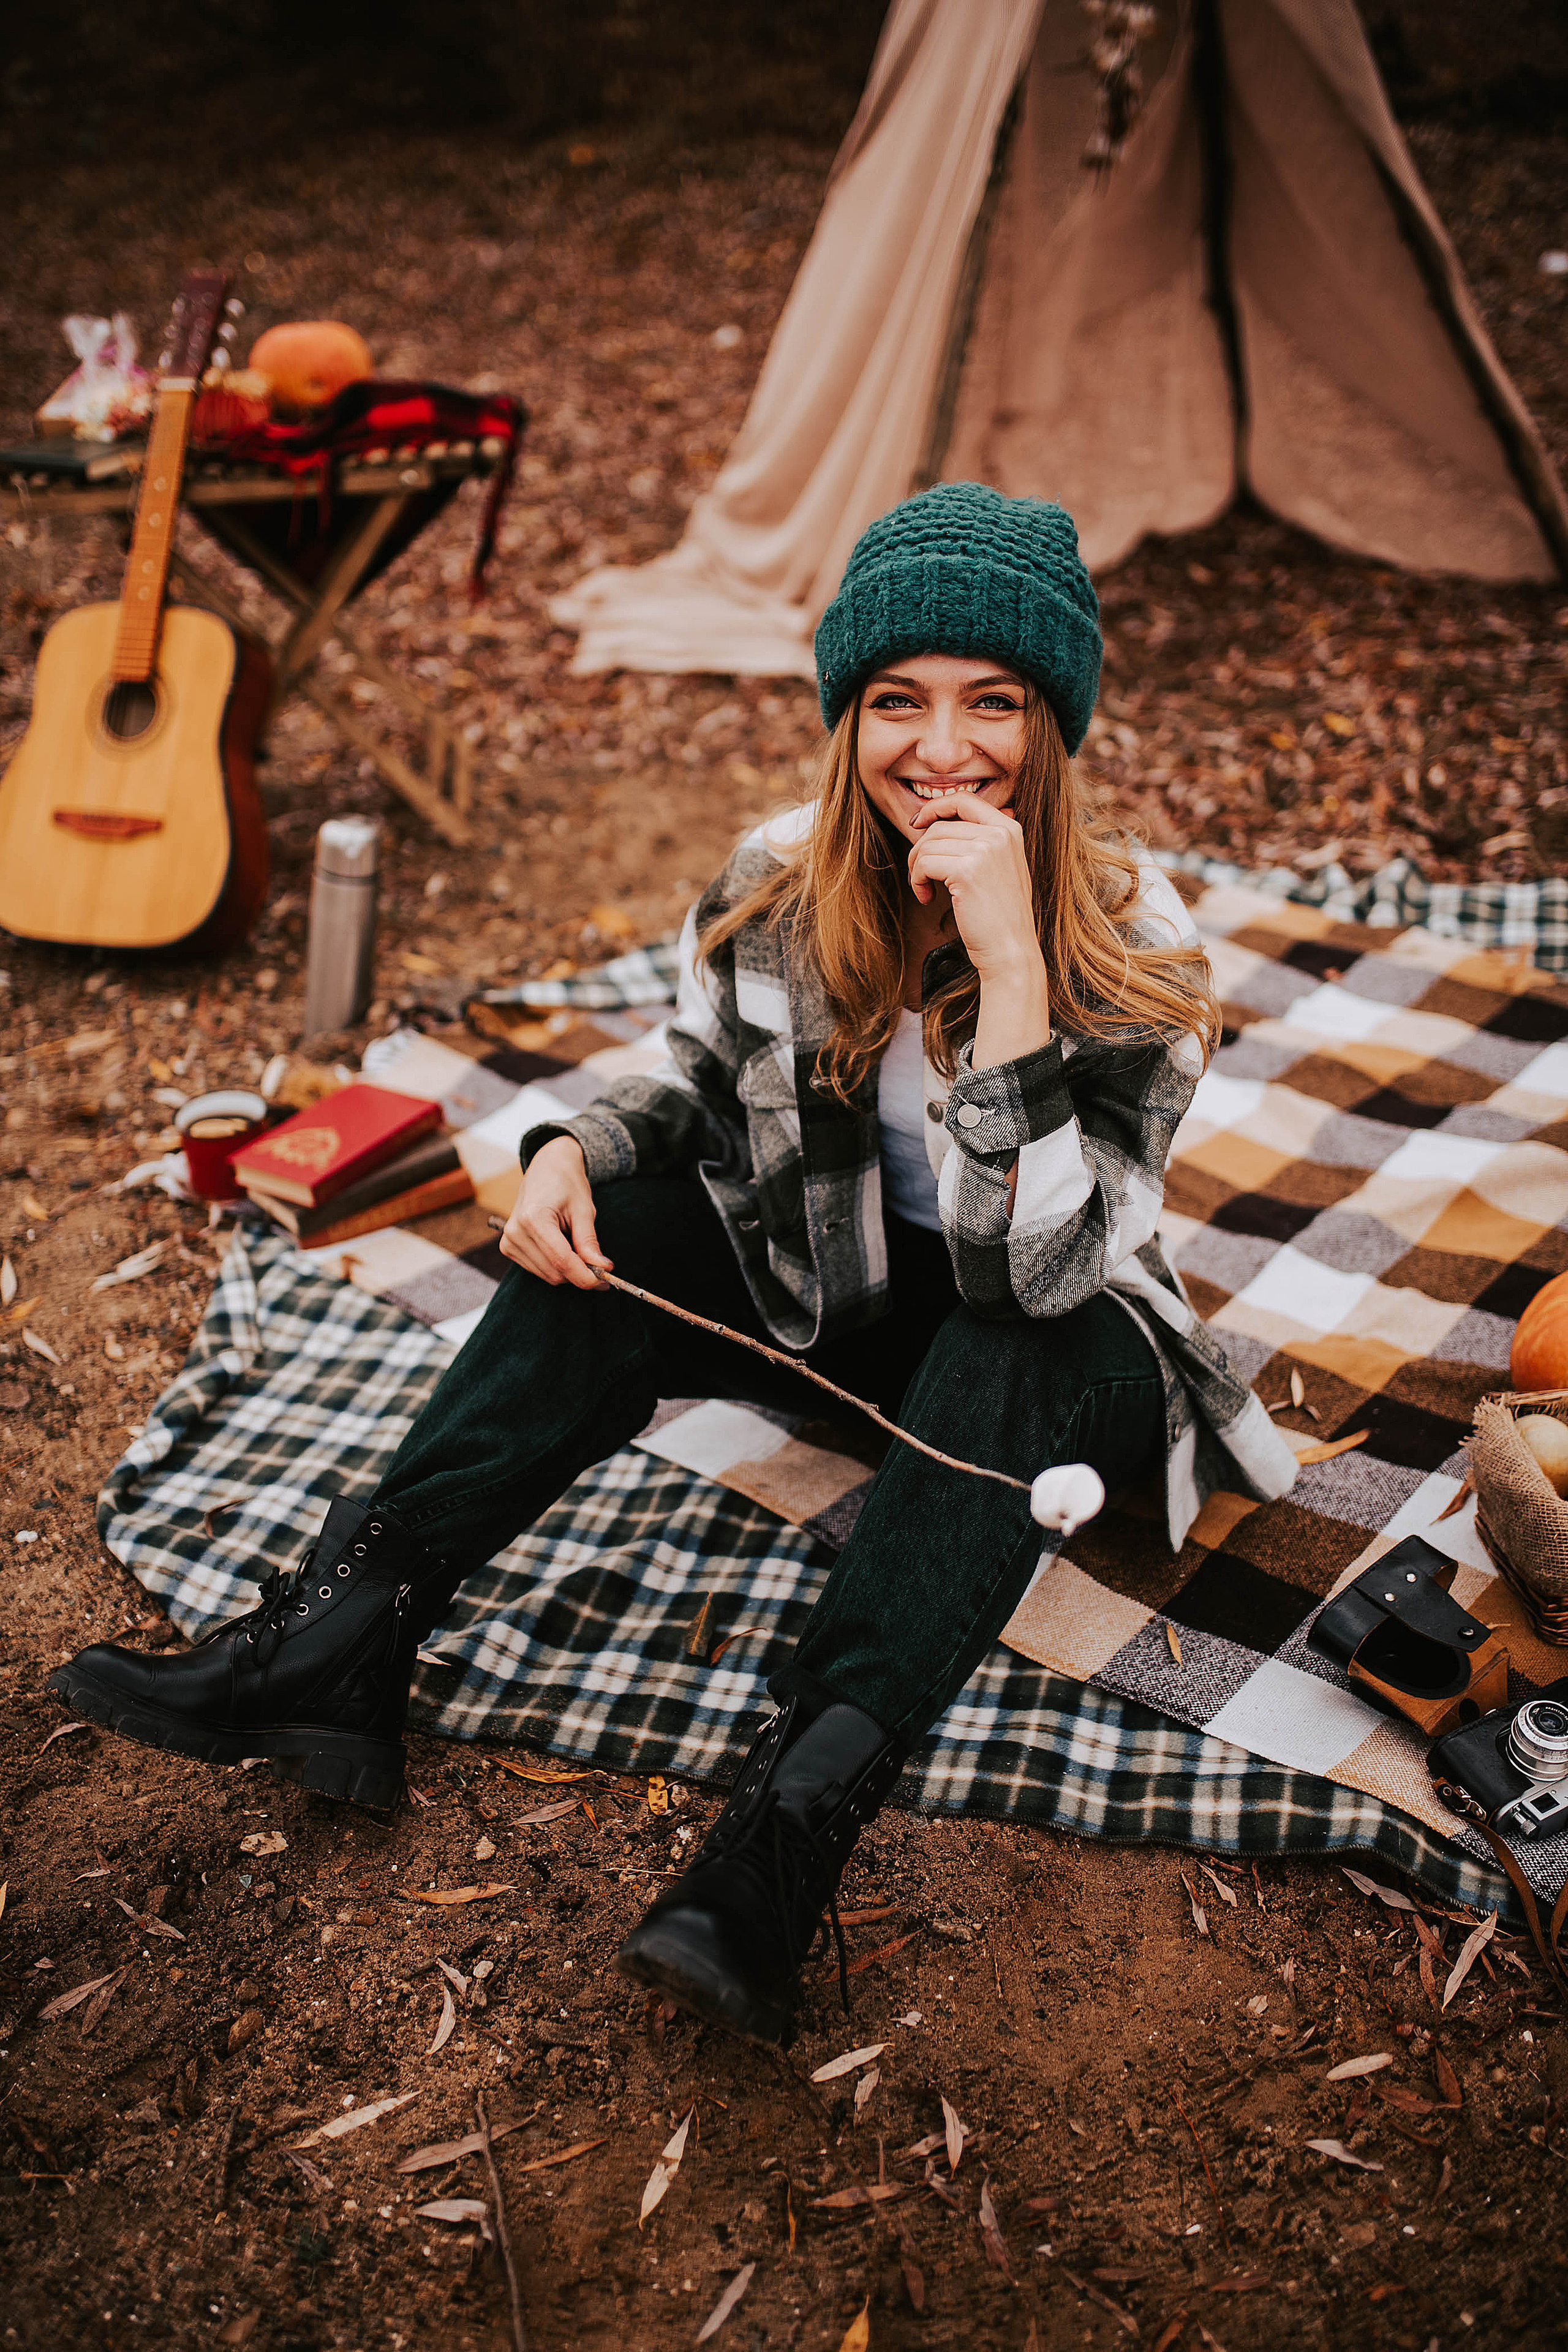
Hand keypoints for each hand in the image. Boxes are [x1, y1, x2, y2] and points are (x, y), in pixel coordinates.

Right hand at [500, 1136, 610, 1289]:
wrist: (547, 1168)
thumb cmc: (566, 1183)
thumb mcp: (584, 1210)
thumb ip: (589, 1242)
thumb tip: (602, 1268)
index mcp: (533, 1218)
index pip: (562, 1261)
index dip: (587, 1276)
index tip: (607, 1280)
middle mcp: (515, 1232)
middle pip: (555, 1272)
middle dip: (581, 1274)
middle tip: (601, 1266)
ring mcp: (509, 1241)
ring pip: (547, 1275)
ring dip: (569, 1271)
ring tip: (580, 1249)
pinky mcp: (508, 1247)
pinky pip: (539, 1270)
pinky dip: (556, 1266)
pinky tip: (564, 1247)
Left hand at [908, 795, 1050, 1070]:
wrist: (1010, 950)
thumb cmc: (999, 916)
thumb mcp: (999, 868)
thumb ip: (982, 840)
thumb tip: (947, 817)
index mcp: (1010, 829)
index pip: (965, 800)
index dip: (936, 808)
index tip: (918, 824)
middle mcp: (1000, 833)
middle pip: (940, 825)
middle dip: (921, 850)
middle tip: (922, 876)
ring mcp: (985, 849)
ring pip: (928, 843)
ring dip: (917, 868)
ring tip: (926, 890)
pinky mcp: (967, 869)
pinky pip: (924, 862)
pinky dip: (917, 880)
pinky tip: (927, 898)